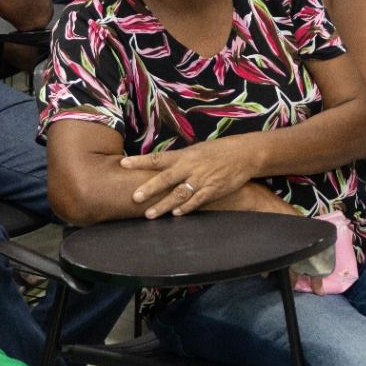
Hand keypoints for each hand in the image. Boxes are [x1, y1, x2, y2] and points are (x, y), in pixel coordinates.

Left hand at [118, 137, 259, 217]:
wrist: (243, 154)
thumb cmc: (216, 152)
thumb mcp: (194, 151)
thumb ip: (177, 161)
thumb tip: (156, 167)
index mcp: (183, 155)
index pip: (157, 158)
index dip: (139, 161)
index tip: (123, 164)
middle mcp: (190, 167)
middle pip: (166, 178)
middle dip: (150, 188)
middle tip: (135, 197)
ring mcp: (201, 179)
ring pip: (179, 193)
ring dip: (164, 205)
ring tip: (150, 215)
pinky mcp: (213, 189)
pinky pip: (198, 200)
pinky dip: (186, 207)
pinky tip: (176, 214)